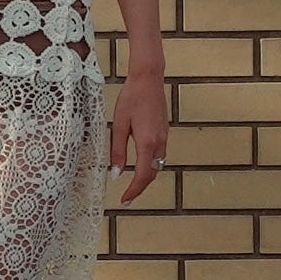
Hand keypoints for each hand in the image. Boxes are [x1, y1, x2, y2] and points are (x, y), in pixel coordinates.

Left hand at [106, 71, 169, 206]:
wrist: (148, 78)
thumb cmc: (131, 98)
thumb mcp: (119, 124)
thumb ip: (118, 151)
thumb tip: (116, 174)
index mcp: (147, 142)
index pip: (143, 176)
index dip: (134, 191)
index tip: (124, 200)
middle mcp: (159, 143)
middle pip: (152, 174)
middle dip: (140, 188)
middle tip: (127, 197)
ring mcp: (164, 137)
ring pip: (157, 165)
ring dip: (146, 177)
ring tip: (131, 184)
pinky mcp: (164, 132)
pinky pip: (159, 155)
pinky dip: (150, 165)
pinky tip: (139, 165)